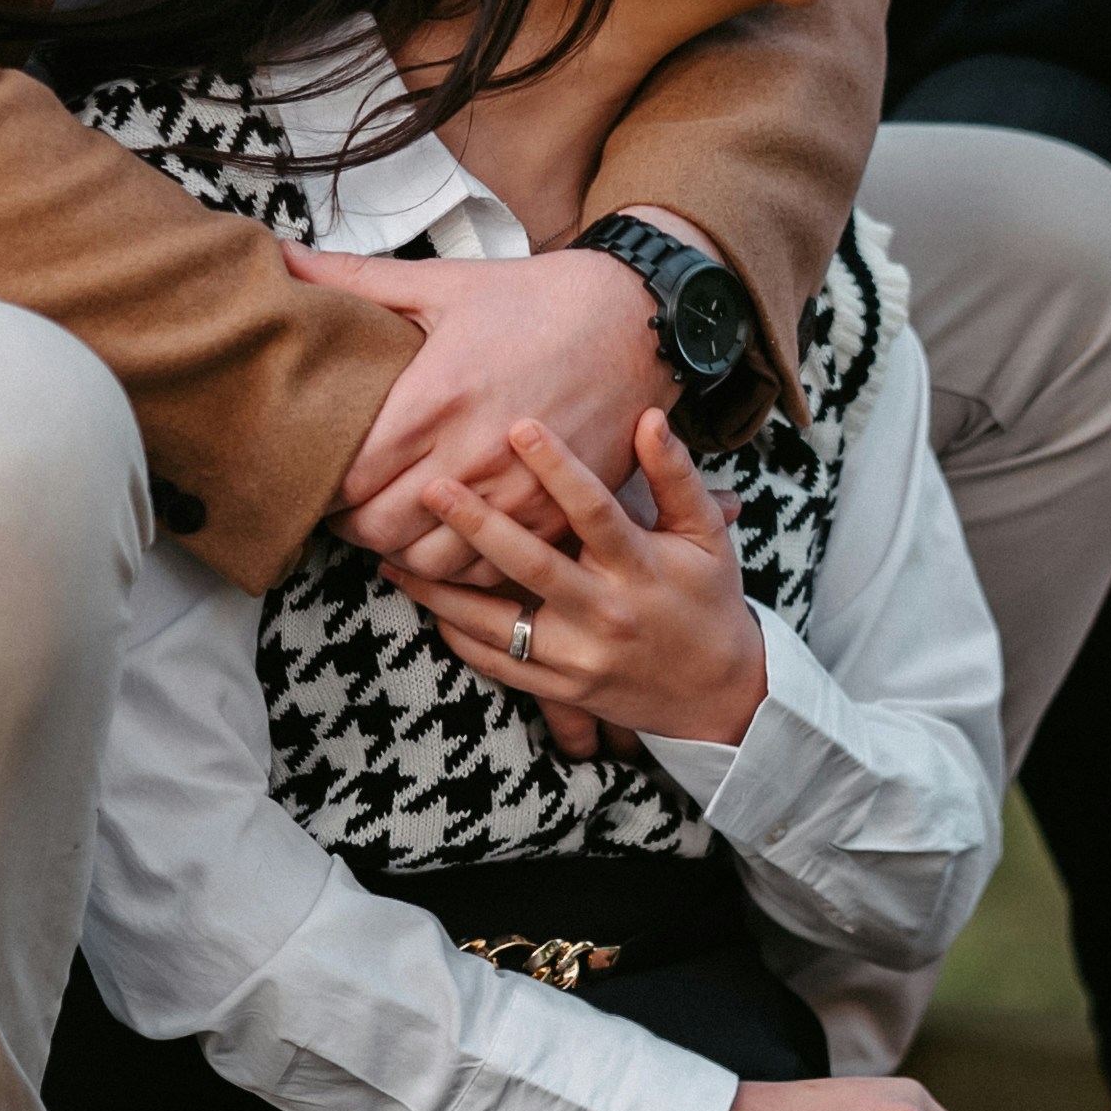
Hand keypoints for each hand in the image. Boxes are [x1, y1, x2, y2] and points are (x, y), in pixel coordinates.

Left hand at [318, 245, 661, 576]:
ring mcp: (515, 494)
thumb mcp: (444, 283)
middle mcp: (469, 456)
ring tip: (395, 522)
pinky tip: (448, 536)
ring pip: (429, 562)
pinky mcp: (553, 515)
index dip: (322, 484)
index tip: (320, 472)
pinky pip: (488, 570)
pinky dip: (459, 565)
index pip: (347, 477)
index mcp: (432, 400)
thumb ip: (356, 280)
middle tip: (348, 503)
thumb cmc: (536, 300)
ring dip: (402, 549)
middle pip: (378, 528)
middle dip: (352, 522)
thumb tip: (281, 257)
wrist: (635, 321)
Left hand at [403, 412, 766, 761]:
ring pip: (497, 623)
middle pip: (532, 565)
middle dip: (478, 525)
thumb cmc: (709, 599)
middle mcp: (606, 613)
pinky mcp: (561, 690)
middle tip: (432, 487)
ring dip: (441, 590)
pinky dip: (458, 635)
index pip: (594, 511)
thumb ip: (676, 476)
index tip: (520, 425)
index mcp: (642, 568)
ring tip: (392, 556)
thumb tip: (649, 416)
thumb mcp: (707, 535)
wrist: (718, 694)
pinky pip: (498, 664)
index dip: (558, 469)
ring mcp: (579, 658)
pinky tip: (426, 604)